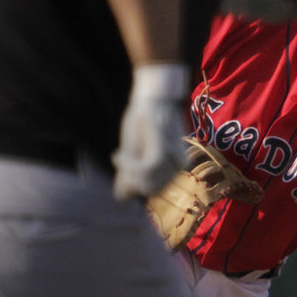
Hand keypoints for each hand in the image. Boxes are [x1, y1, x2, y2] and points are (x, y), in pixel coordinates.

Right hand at [112, 63, 189, 199]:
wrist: (154, 97)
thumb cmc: (144, 123)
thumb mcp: (134, 151)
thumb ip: (130, 173)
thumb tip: (121, 198)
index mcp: (172, 169)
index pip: (150, 191)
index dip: (130, 186)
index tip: (121, 166)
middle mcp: (177, 167)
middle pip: (147, 190)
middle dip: (128, 180)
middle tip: (119, 158)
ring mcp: (173, 160)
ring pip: (146, 183)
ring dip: (126, 172)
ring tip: (120, 154)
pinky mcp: (165, 150)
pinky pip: (144, 170)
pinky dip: (128, 165)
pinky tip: (119, 154)